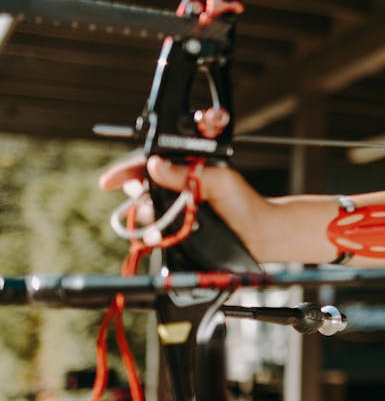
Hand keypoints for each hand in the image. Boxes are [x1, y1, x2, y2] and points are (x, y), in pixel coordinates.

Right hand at [99, 155, 267, 253]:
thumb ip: (187, 172)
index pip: (151, 165)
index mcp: (187, 170)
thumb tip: (155, 164)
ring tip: (154, 217)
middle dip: (136, 192)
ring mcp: (177, 211)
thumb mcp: (218, 180)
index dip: (128, 170)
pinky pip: (155, 232)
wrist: (258, 235)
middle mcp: (179, 190)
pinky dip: (152, 233)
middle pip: (143, 187)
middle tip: (141, 199)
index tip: (109, 180)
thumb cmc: (244, 204)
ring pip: (146, 210)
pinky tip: (157, 235)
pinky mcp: (177, 232)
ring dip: (144, 214)